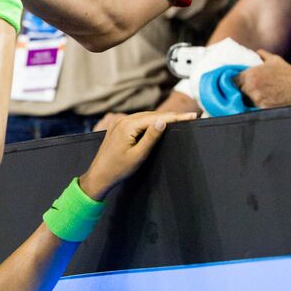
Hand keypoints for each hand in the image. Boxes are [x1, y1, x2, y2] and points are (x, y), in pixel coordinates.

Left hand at [79, 110, 196, 200]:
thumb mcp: (138, 155)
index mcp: (128, 125)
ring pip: (145, 117)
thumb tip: (163, 121)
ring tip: (179, 119)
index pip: (156, 118)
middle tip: (189, 117)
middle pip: (152, 115)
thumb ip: (151, 137)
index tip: (191, 116)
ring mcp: (119, 122)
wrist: (99, 175)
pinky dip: (150, 122)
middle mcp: (122, 120)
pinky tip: (159, 123)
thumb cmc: (118, 169)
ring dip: (161, 118)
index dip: (175, 117)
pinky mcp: (118, 126)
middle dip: (171, 116)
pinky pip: (137, 121)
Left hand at [236, 50, 290, 107]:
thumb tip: (254, 54)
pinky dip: (255, 107)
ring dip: (246, 100)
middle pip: (236, 92)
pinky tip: (261, 103)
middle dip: (238, 91)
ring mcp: (257, 100)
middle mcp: (251, 88)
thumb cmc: (288, 71)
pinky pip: (254, 108)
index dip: (233, 82)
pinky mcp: (264, 109)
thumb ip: (259, 55)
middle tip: (243, 91)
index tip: (235, 83)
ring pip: (244, 101)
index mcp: (250, 75)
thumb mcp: (272, 59)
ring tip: (254, 97)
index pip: (231, 81)